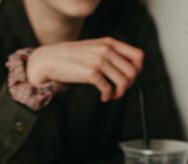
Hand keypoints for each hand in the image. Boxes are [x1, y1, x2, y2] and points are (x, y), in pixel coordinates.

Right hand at [26, 38, 143, 101]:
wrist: (50, 59)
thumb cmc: (71, 56)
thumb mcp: (94, 48)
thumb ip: (110, 53)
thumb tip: (128, 69)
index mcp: (109, 43)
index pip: (138, 56)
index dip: (138, 70)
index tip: (130, 78)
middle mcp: (106, 50)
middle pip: (133, 72)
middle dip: (128, 85)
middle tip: (119, 90)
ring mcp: (99, 61)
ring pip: (123, 82)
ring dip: (119, 93)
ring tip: (112, 94)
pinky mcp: (91, 73)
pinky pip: (108, 89)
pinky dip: (108, 96)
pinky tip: (103, 97)